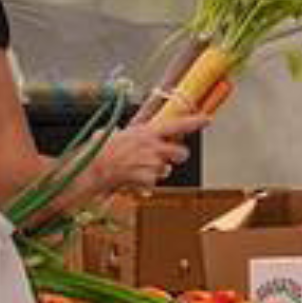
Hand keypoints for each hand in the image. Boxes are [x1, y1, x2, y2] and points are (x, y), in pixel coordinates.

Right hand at [87, 112, 206, 197]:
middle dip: (176, 156)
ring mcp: (152, 163)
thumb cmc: (103, 150)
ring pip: (166, 170)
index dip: (194, 121)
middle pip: (181, 153)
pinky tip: (131, 178)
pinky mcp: (149, 179)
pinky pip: (153, 183)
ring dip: (154, 171)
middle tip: (163, 157)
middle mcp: (153, 146)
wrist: (94, 168)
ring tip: (136, 168)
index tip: (207, 119)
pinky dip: (144, 183)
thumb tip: (134, 133)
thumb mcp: (119, 134)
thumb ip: (134, 134)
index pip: (177, 124)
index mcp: (147, 131)